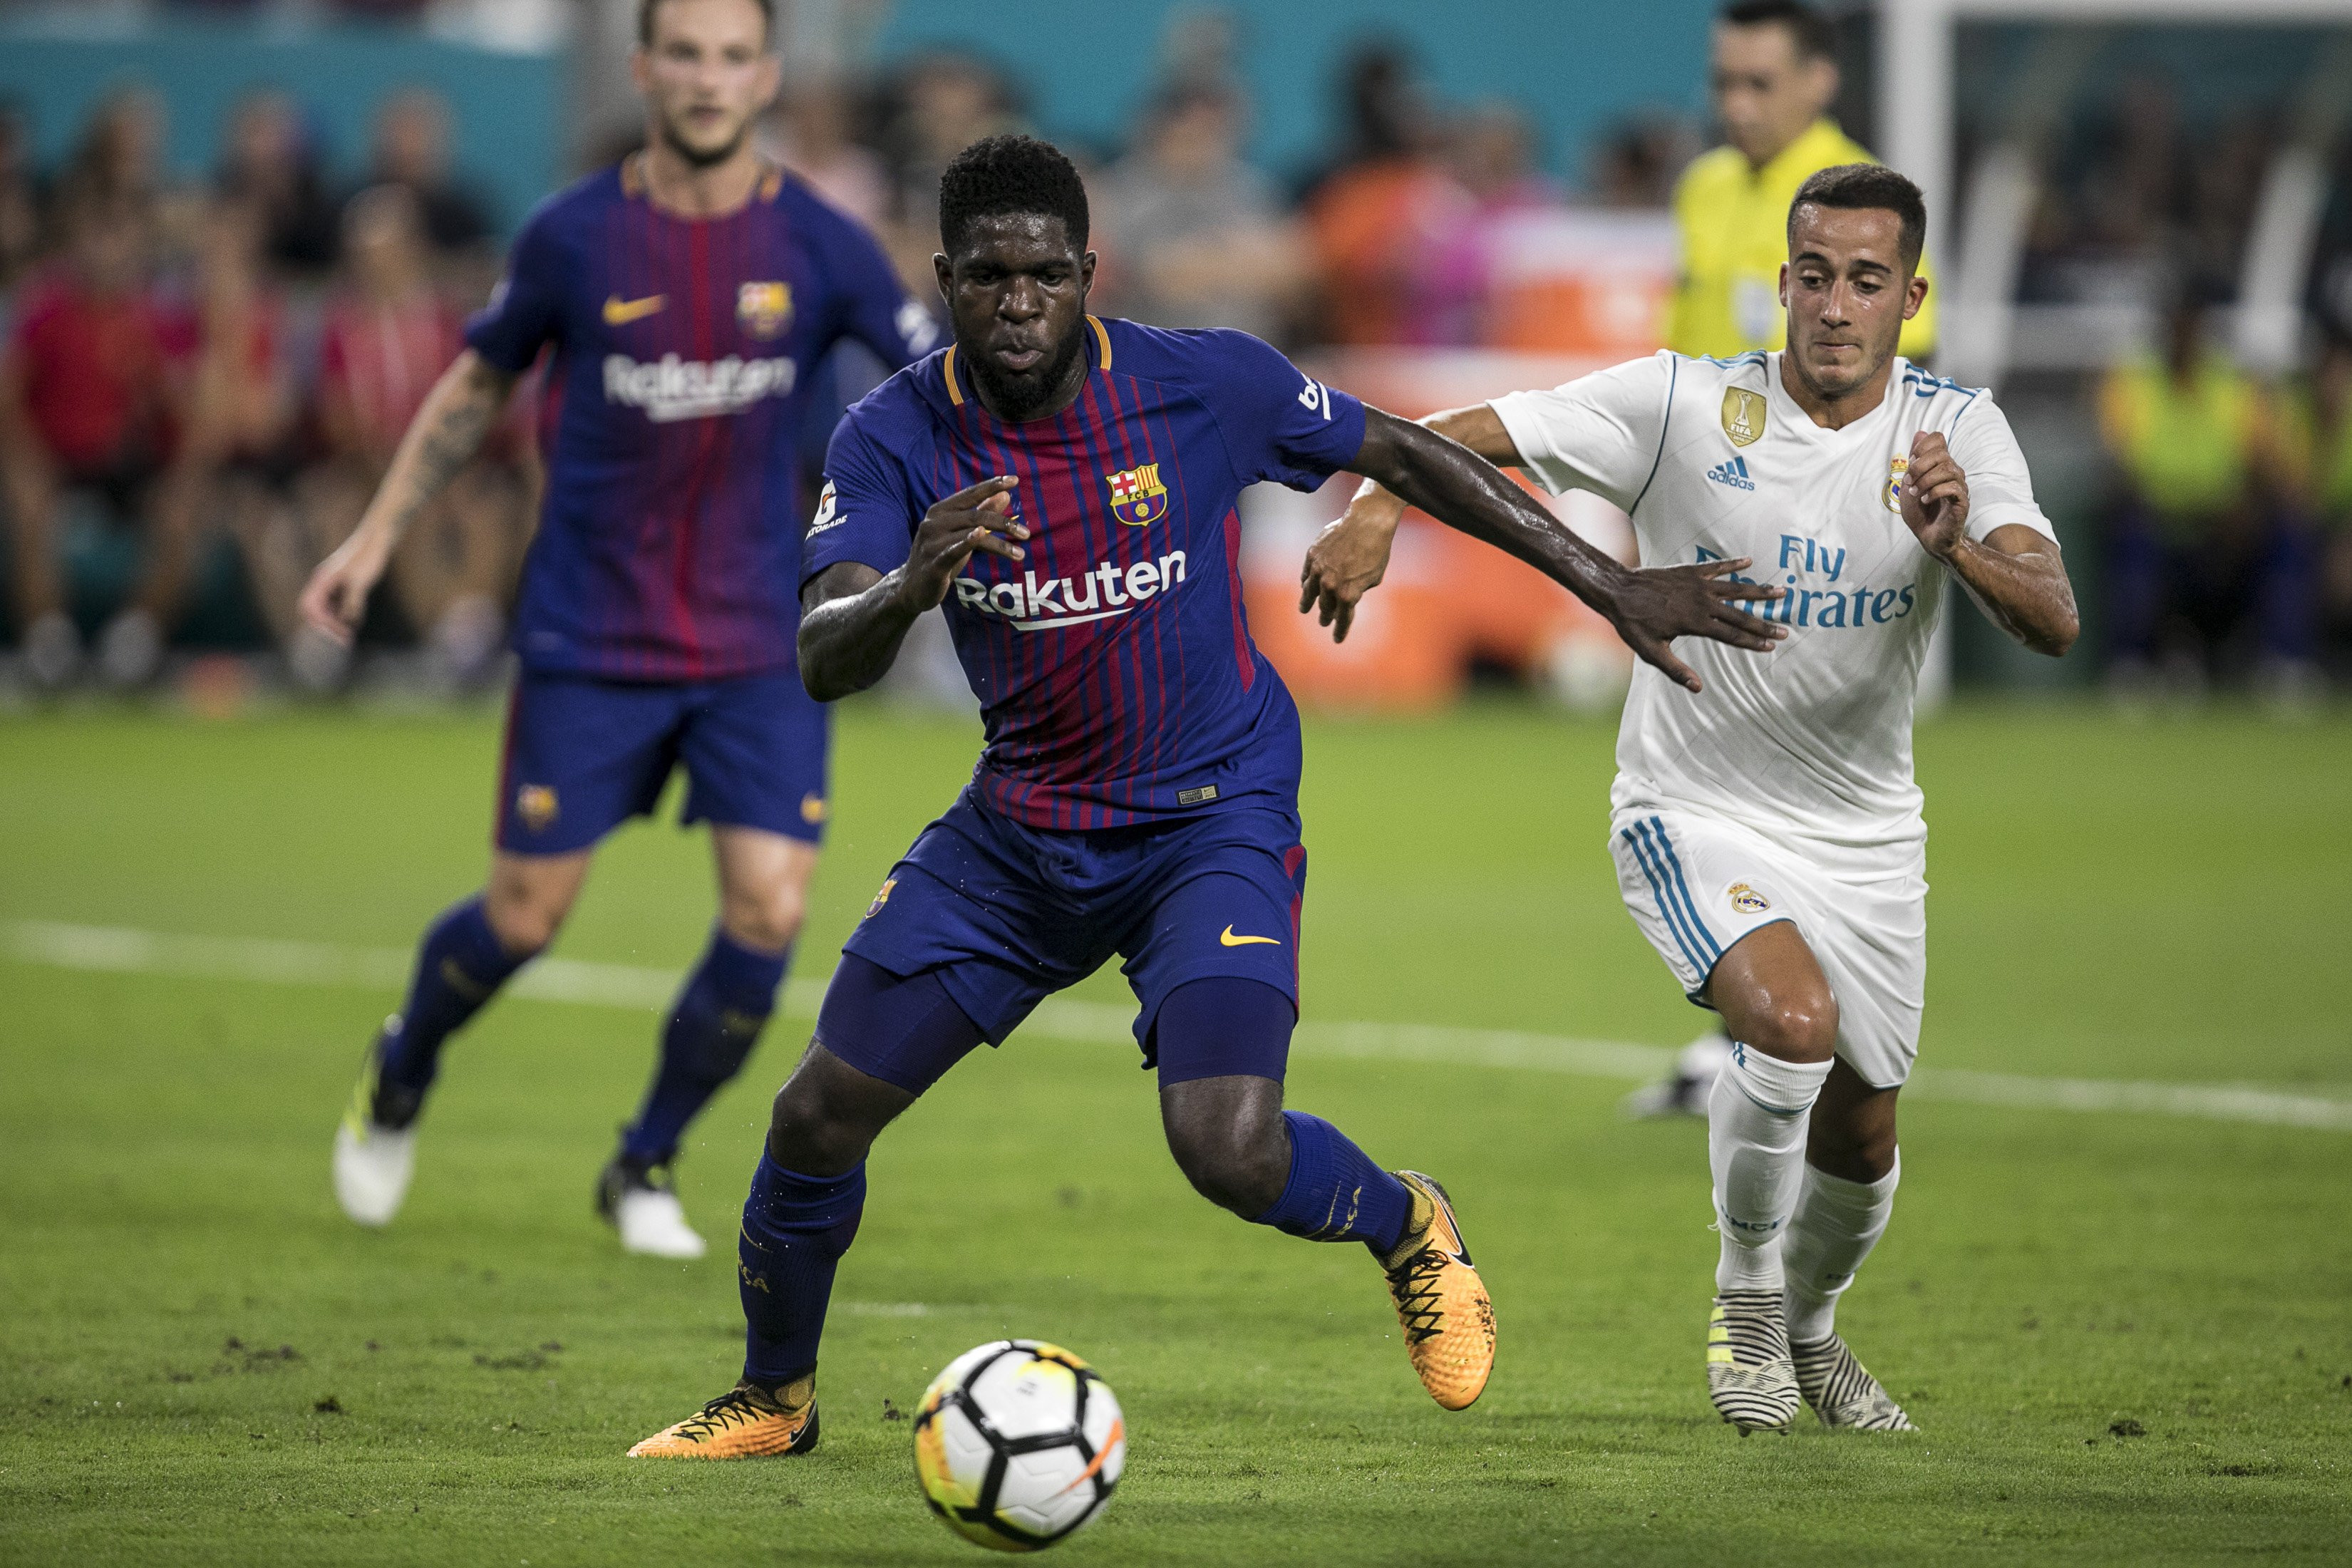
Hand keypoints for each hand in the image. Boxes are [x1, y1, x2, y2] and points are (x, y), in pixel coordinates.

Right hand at [299, 527, 392, 645]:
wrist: (377, 538)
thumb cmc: (368, 556)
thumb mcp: (361, 581)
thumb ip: (352, 602)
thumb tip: (348, 622)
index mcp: (322, 580)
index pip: (311, 609)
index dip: (324, 624)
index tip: (341, 633)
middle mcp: (323, 582)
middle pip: (315, 611)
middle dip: (327, 628)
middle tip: (344, 641)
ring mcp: (332, 583)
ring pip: (326, 609)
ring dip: (334, 623)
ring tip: (348, 637)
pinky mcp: (343, 584)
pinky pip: (336, 604)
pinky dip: (342, 615)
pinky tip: (354, 624)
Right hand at [896, 475, 1028, 611]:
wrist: (911, 587)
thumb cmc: (939, 556)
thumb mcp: (961, 533)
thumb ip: (980, 513)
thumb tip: (1004, 495)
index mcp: (941, 510)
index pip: (970, 494)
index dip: (991, 485)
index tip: (1013, 480)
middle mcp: (935, 521)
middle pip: (975, 515)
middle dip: (1003, 523)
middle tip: (1026, 533)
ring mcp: (933, 541)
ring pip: (971, 534)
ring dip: (999, 543)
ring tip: (1019, 553)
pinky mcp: (934, 562)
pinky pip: (954, 549)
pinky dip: (968, 541)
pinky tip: (981, 536)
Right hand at [1298, 486, 1406, 642]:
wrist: (1368, 522)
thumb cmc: (1377, 550)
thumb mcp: (1373, 578)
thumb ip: (1359, 590)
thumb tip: (1348, 594)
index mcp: (1348, 595)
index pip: (1342, 619)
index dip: (1340, 631)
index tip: (1337, 639)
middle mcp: (1330, 586)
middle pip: (1325, 607)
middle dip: (1325, 616)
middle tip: (1324, 621)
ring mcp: (1319, 570)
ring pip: (1309, 592)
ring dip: (1307, 602)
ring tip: (1304, 608)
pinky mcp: (1312, 555)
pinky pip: (1306, 573)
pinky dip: (1306, 581)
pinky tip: (1305, 584)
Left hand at [1601, 558, 1785, 693]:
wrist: (1618, 590)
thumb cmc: (1633, 625)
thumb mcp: (1652, 652)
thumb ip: (1676, 670)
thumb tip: (1697, 689)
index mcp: (1695, 623)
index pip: (1731, 635)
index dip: (1753, 641)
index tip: (1772, 646)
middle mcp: (1701, 602)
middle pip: (1740, 614)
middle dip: (1764, 623)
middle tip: (1786, 629)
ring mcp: (1698, 584)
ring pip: (1735, 588)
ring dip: (1759, 590)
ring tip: (1781, 591)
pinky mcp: (1690, 571)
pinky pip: (1717, 567)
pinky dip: (1733, 564)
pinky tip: (1750, 561)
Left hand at [1898, 431, 1968, 558]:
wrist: (1928, 537)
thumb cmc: (1920, 511)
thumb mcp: (1909, 483)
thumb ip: (1914, 460)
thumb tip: (1920, 433)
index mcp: (1939, 465)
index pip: (1938, 439)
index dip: (1923, 446)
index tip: (1910, 462)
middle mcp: (1952, 472)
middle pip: (1942, 453)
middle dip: (1919, 467)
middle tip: (1908, 483)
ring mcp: (1959, 486)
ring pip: (1948, 469)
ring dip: (1925, 481)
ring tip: (1915, 493)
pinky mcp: (1962, 502)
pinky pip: (1953, 488)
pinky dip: (1935, 492)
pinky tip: (1925, 500)